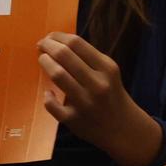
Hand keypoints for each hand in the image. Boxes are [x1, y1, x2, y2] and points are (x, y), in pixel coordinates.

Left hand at [39, 32, 160, 165]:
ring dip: (45, 63)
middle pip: (64, 55)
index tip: (49, 37)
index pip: (76, 43)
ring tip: (42, 60)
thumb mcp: (108, 72)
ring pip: (57, 75)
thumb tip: (57, 42)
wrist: (124, 129)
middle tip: (41, 45)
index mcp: (107, 68)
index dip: (57, 37)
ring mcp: (85, 102)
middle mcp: (98, 84)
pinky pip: (52, 104)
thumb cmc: (111, 94)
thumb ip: (87, 58)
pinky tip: (48, 93)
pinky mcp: (74, 119)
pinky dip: (47, 97)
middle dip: (47, 46)